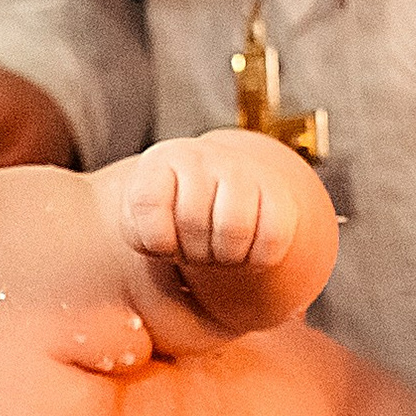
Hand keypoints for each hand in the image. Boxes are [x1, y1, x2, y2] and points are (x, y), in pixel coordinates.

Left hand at [121, 132, 309, 267]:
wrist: (212, 199)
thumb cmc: (170, 222)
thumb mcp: (140, 228)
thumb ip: (139, 234)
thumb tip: (167, 246)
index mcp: (159, 162)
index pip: (147, 205)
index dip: (156, 241)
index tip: (163, 242)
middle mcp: (200, 157)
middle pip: (193, 222)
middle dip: (192, 252)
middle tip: (195, 248)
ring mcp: (240, 169)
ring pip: (234, 229)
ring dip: (225, 257)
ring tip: (219, 249)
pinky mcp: (276, 191)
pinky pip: (273, 238)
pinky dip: (258, 258)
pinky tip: (247, 249)